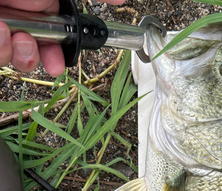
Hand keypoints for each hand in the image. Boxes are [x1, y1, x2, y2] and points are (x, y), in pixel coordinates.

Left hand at [0, 0, 124, 76]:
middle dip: (31, 56)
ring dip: (10, 51)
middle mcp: (9, 8)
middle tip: (33, 52)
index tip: (57, 64)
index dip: (55, 50)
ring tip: (7, 33)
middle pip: (26, 45)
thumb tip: (121, 1)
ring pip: (4, 52)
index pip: (50, 28)